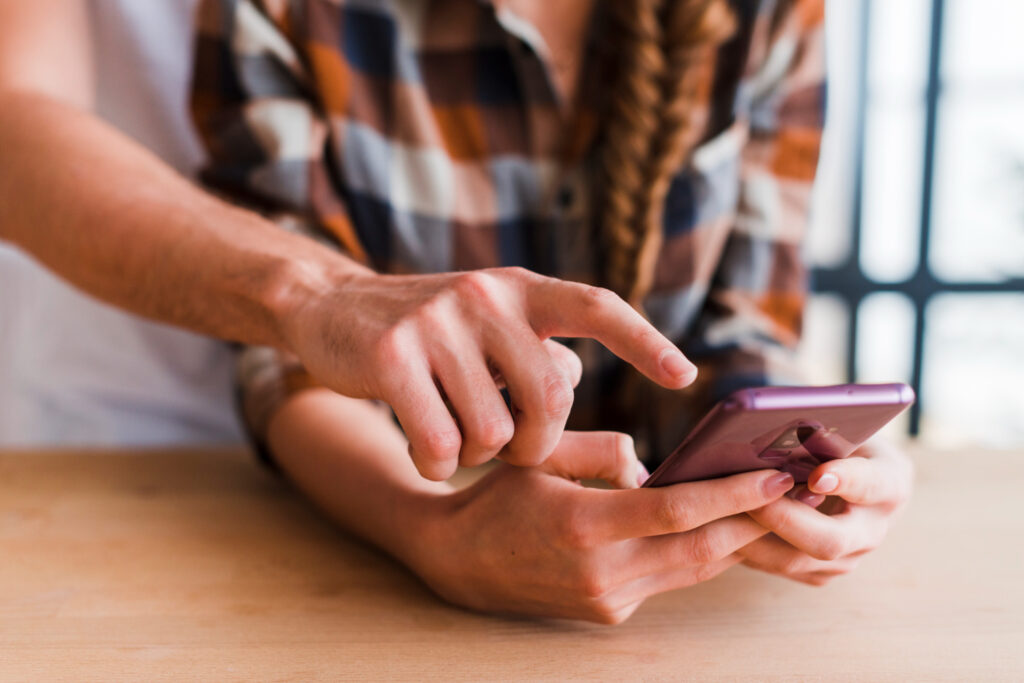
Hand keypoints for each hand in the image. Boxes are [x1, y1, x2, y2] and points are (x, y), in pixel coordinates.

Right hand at [280, 267, 696, 479]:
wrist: (332, 308)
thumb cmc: (430, 339)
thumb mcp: (490, 330)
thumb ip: (539, 360)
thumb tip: (601, 413)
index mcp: (521, 288)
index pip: (597, 306)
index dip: (644, 341)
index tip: (685, 376)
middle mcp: (486, 296)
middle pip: (552, 396)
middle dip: (539, 442)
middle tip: (513, 448)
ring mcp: (437, 323)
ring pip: (494, 430)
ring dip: (479, 455)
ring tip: (456, 436)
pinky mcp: (391, 355)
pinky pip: (439, 441)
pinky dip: (438, 464)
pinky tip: (425, 451)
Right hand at [405, 431, 796, 623]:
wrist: (458, 561)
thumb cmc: (497, 497)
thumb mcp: (540, 457)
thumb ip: (601, 450)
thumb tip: (653, 466)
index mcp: (583, 525)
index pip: (675, 510)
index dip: (731, 494)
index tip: (775, 476)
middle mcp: (602, 572)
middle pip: (699, 548)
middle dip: (755, 521)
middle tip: (798, 491)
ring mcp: (608, 600)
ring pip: (692, 569)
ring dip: (737, 541)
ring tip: (775, 509)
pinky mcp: (610, 612)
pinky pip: (669, 579)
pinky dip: (699, 554)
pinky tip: (723, 530)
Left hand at [737, 438, 912, 584]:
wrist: (841, 469)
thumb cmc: (834, 437)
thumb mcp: (838, 427)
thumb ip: (818, 431)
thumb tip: (772, 427)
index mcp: (889, 483)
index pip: (873, 485)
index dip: (846, 481)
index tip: (816, 475)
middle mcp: (874, 528)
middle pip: (830, 540)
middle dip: (783, 519)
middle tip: (748, 498)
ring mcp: (848, 557)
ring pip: (796, 559)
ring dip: (754, 537)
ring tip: (720, 513)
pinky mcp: (819, 571)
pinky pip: (778, 567)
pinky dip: (747, 548)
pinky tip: (720, 527)